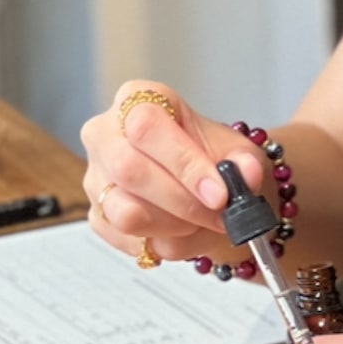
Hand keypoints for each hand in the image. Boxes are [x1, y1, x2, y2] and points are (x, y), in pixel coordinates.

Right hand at [81, 80, 265, 262]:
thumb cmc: (216, 160)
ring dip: (175, 227)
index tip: (219, 193)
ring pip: (125, 212)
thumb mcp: (240, 152)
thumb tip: (246, 173)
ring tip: (202, 221)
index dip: (184, 164)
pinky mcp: (97, 215)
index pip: (147, 127)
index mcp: (137, 100)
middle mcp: (105, 135)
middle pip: (129, 170)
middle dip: (183, 202)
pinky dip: (164, 243)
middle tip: (219, 215)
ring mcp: (96, 177)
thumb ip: (245, 161)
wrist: (213, 190)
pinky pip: (127, 239)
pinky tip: (184, 231)